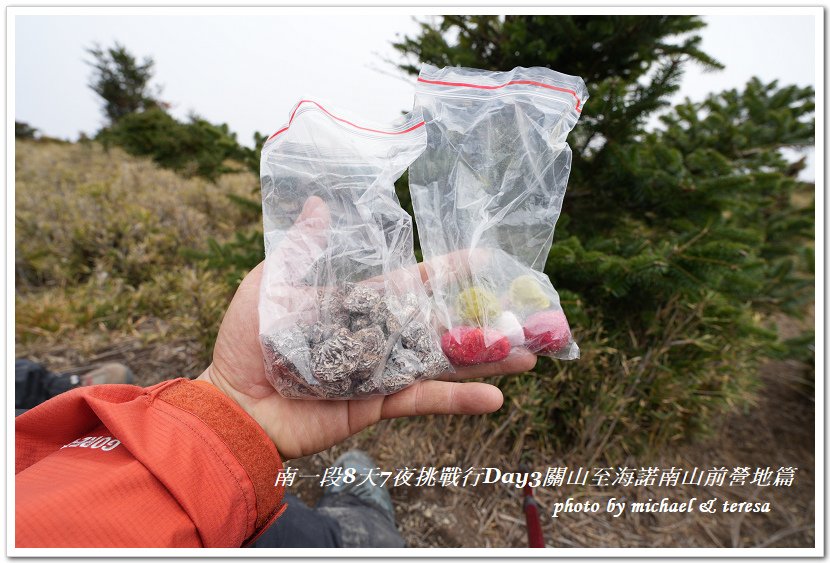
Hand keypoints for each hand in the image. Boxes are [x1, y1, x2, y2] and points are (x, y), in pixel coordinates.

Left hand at [197, 197, 536, 459]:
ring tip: (530, 355)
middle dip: (483, 319)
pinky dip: (458, 399)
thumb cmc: (247, 342)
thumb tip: (318, 203)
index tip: (486, 260)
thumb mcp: (269, 285)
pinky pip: (424, 400)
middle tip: (529, 315)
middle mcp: (379, 335)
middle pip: (440, 323)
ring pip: (443, 362)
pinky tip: (496, 397)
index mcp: (358, 303)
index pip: (413, 283)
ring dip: (485, 359)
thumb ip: (302, 251)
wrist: (234, 404)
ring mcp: (383, 371)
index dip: (449, 272)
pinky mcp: (380, 403)